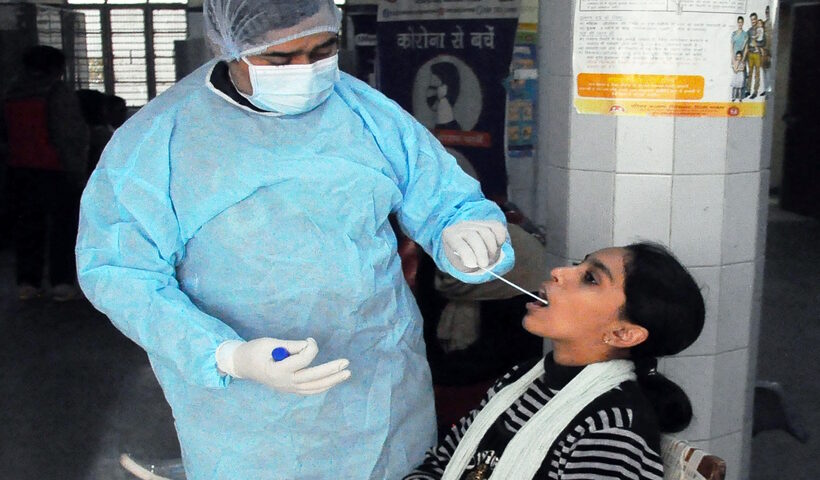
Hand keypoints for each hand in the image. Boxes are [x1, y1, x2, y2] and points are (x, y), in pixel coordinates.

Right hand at [217, 337, 350, 394]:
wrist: (241, 365)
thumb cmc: (254, 351)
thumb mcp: (270, 343)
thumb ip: (291, 346)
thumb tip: (308, 346)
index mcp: (277, 370)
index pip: (302, 360)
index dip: (310, 347)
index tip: (309, 339)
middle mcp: (284, 383)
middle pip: (312, 378)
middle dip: (331, 370)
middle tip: (346, 363)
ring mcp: (287, 388)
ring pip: (313, 388)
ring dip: (331, 381)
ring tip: (346, 374)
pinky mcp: (289, 389)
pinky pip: (309, 391)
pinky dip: (322, 386)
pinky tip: (333, 381)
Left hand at [442, 220, 506, 272]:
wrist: (467, 247)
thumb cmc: (461, 257)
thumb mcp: (459, 262)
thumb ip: (466, 262)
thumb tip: (478, 262)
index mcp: (449, 235)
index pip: (458, 243)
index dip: (466, 254)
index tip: (472, 264)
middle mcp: (462, 226)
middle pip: (473, 236)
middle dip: (481, 252)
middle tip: (484, 264)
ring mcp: (476, 223)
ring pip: (487, 232)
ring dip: (491, 249)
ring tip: (489, 258)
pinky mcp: (489, 223)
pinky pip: (498, 228)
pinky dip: (500, 239)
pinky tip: (497, 246)